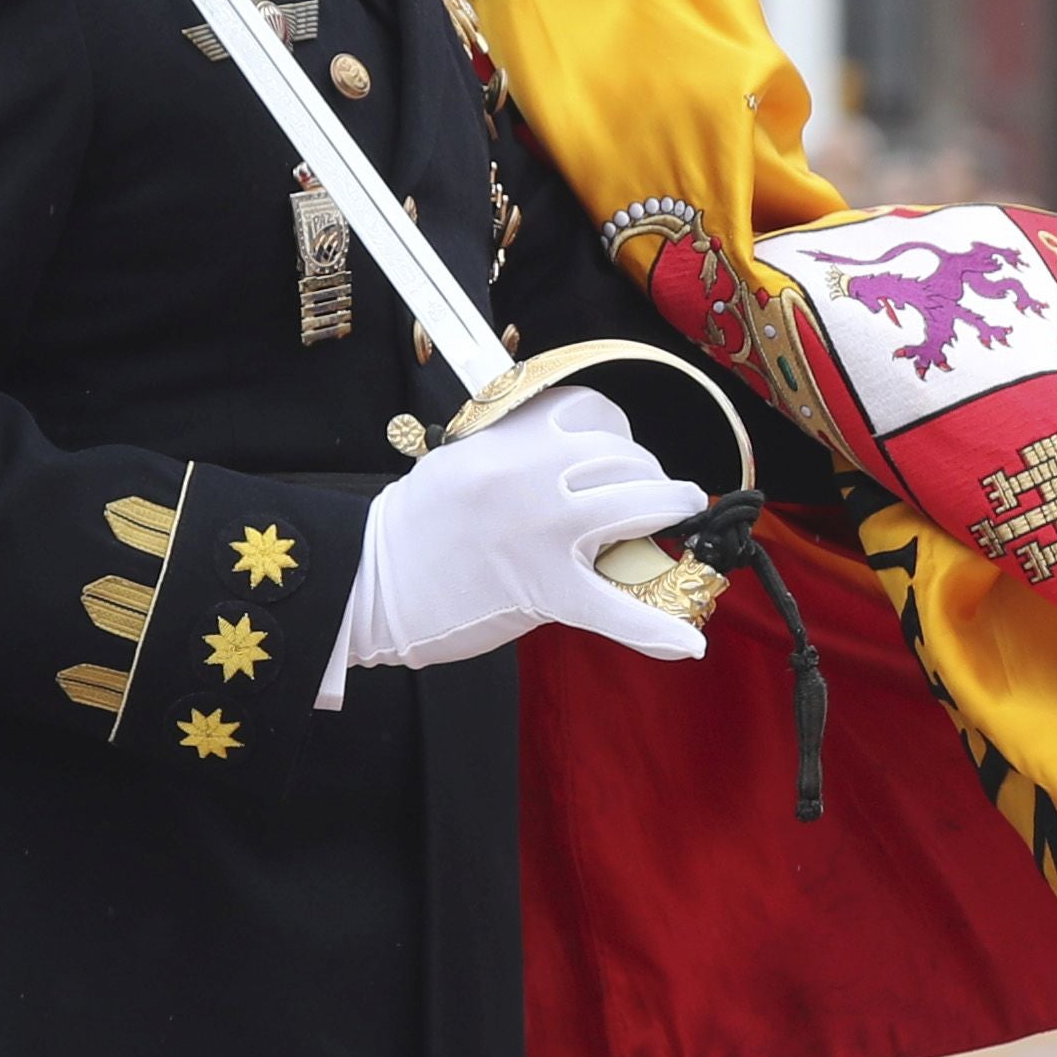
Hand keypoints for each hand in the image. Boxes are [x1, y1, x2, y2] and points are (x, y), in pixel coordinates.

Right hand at [327, 392, 708, 693]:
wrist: (369, 579)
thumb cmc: (416, 524)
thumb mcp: (465, 458)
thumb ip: (523, 452)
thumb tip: (585, 464)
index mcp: (511, 437)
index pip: (593, 413)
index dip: (617, 435)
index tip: (618, 455)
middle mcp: (534, 473)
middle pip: (625, 456)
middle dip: (646, 474)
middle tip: (647, 498)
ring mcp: (544, 529)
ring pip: (639, 502)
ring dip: (669, 509)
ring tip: (678, 518)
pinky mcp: (545, 589)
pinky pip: (615, 610)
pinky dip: (655, 631)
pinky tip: (687, 643)